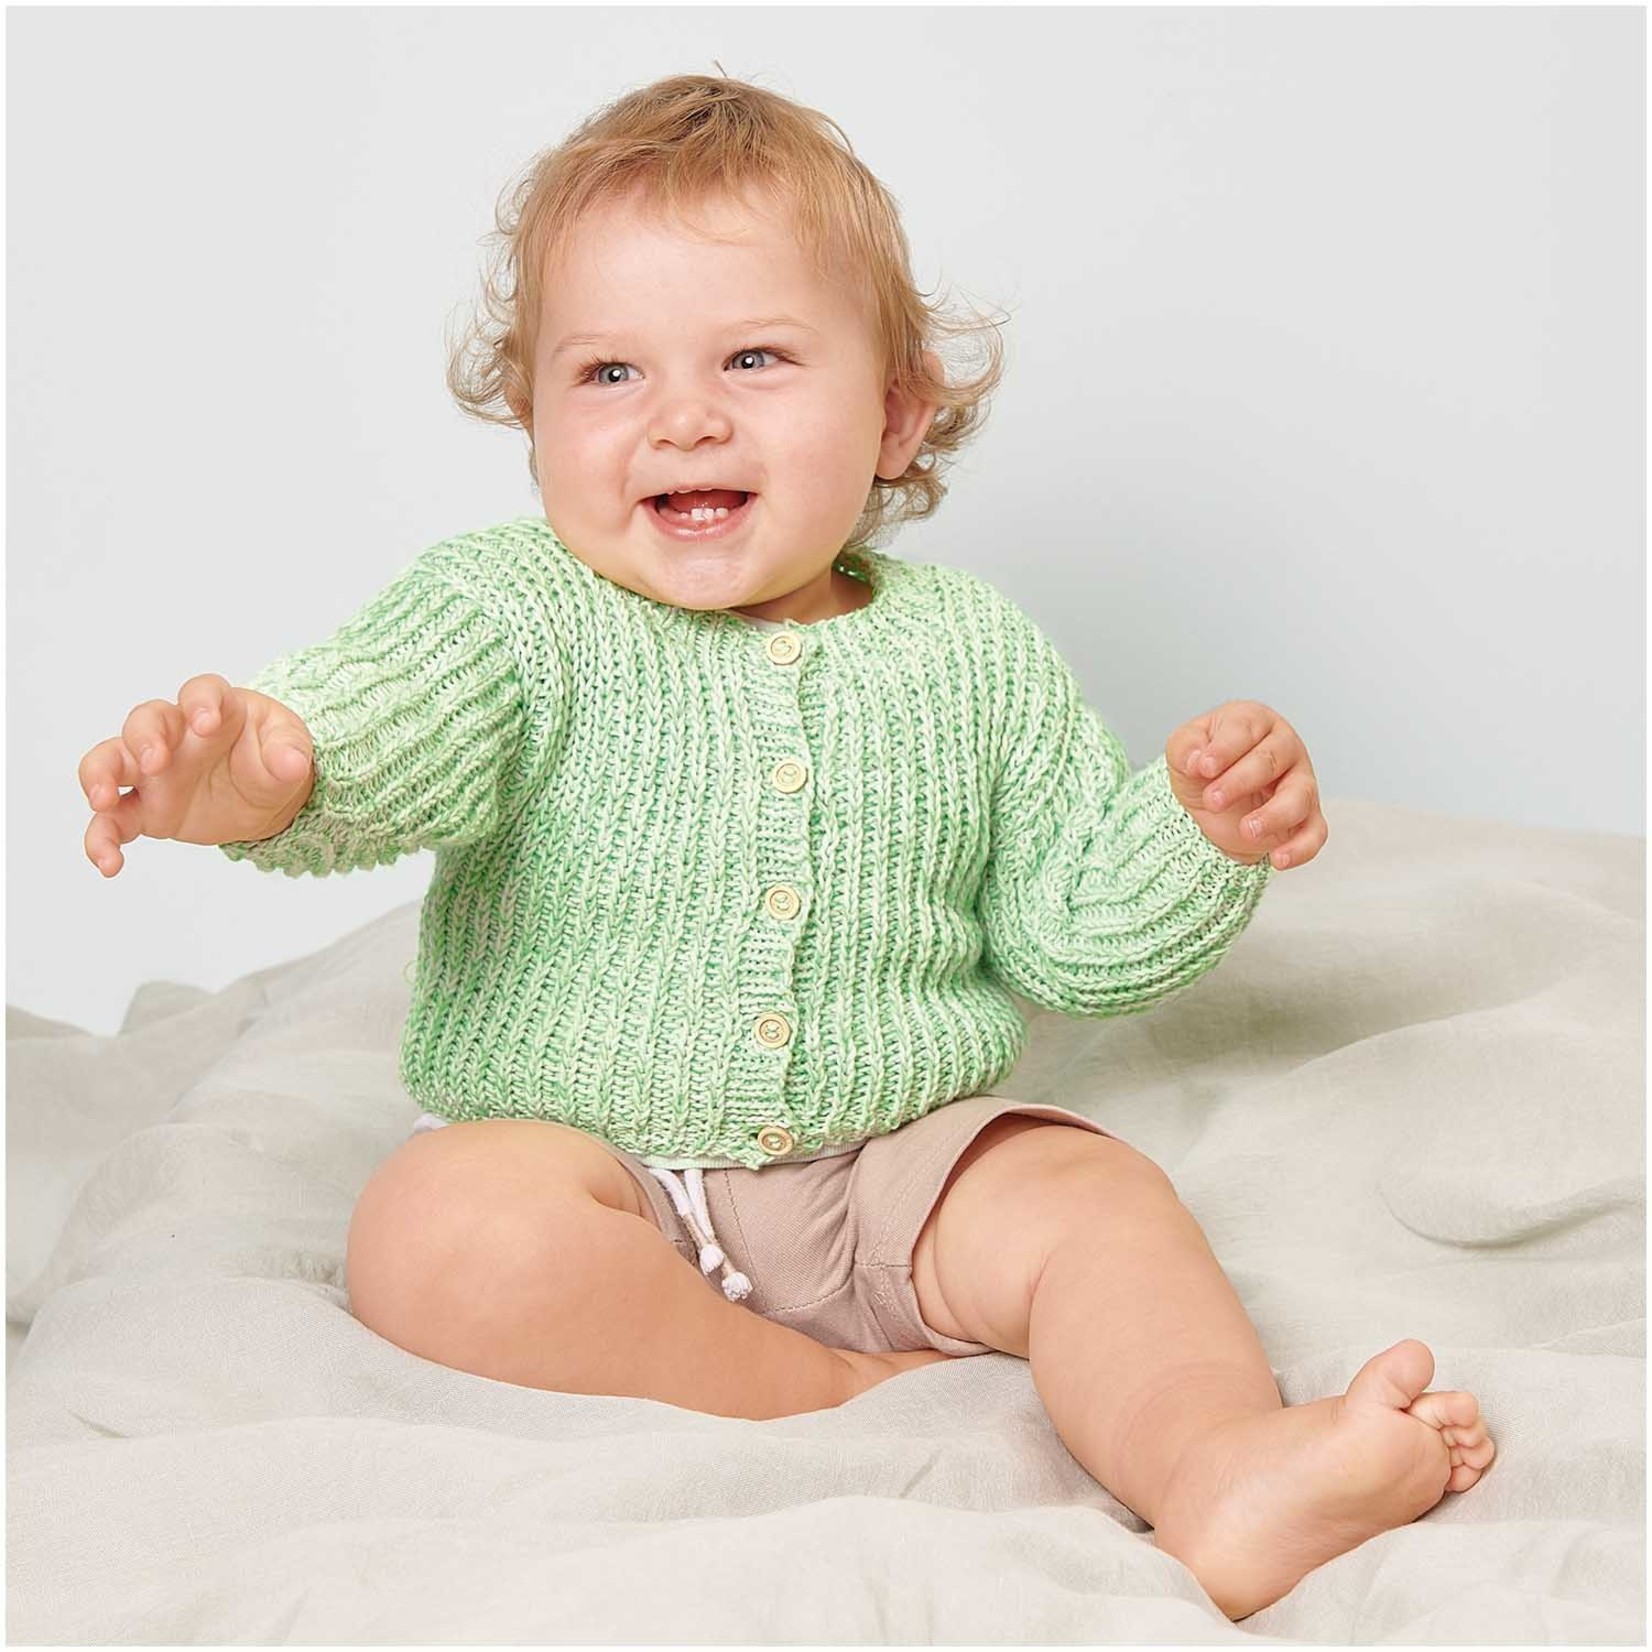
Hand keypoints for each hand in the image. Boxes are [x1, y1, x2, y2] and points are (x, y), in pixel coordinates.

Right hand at [78, 675, 314, 877]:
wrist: (265, 795)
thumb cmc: (270, 755)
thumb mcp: (290, 747)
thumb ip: (289, 751)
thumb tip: (291, 764)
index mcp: (216, 710)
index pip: (201, 692)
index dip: (199, 702)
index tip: (206, 722)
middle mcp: (176, 735)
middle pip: (145, 721)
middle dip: (144, 738)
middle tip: (155, 762)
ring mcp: (154, 771)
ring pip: (110, 761)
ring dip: (99, 776)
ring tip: (103, 799)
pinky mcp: (145, 808)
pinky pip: (113, 820)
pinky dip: (102, 838)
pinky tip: (108, 861)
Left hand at [1165, 701, 1327, 869]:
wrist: (1210, 802)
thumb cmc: (1203, 767)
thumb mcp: (1182, 752)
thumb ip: (1186, 748)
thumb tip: (1197, 760)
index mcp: (1253, 721)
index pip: (1244, 729)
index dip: (1224, 750)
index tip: (1203, 768)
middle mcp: (1284, 747)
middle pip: (1271, 760)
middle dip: (1240, 782)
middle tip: (1212, 801)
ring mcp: (1300, 781)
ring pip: (1299, 796)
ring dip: (1274, 815)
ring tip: (1247, 830)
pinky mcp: (1307, 817)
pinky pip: (1314, 833)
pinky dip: (1300, 848)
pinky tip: (1278, 860)